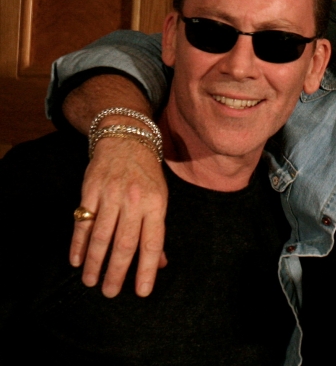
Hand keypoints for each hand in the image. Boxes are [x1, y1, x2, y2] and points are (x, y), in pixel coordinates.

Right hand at [71, 134, 167, 296]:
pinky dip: (79, 244)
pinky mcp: (90, 190)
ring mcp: (111, 195)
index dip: (146, 269)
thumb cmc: (147, 174)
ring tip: (91, 282)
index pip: (153, 242)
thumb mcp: (160, 197)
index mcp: (157, 204)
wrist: (126, 139)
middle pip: (125, 242)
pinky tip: (77, 260)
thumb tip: (159, 264)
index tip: (141, 291)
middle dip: (117, 272)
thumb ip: (156, 230)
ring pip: (101, 235)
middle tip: (110, 293)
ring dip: (95, 262)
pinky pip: (83, 222)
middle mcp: (134, 200)